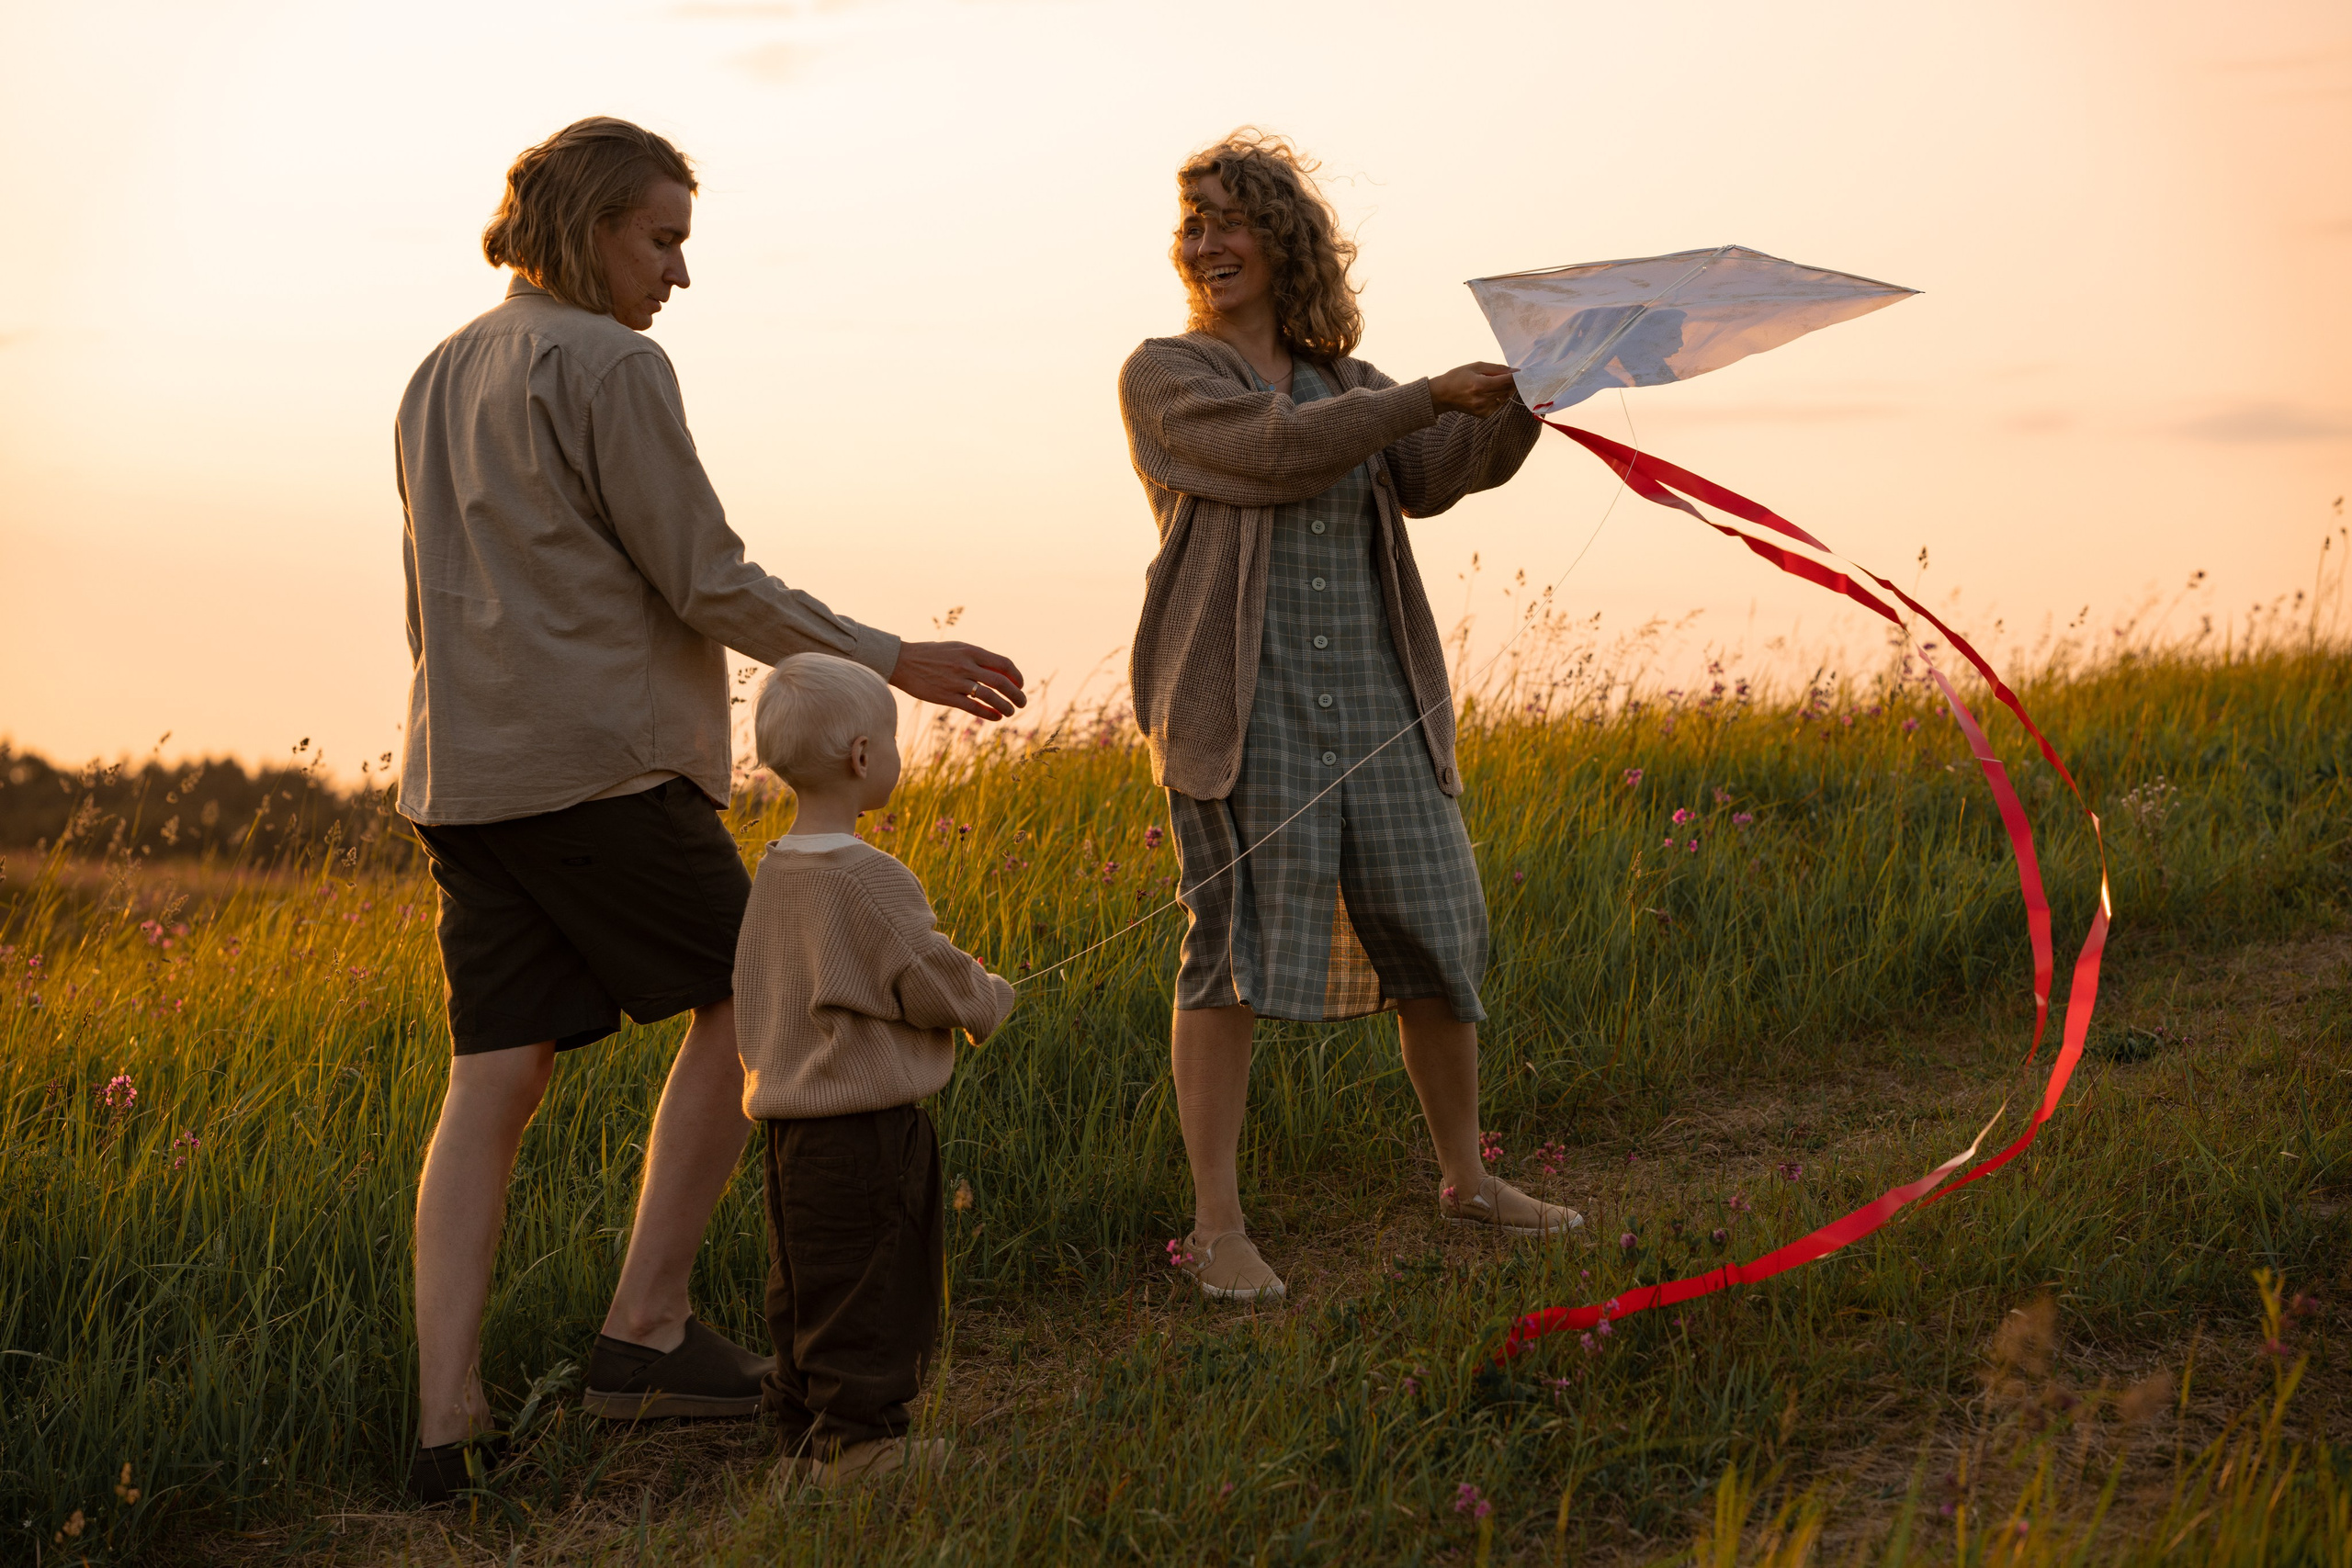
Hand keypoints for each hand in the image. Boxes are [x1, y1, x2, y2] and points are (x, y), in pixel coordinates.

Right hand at [889, 640, 1026, 719]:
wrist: (903, 661)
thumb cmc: (932, 654)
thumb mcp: (956, 648)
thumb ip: (976, 658)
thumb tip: (999, 670)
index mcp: (970, 651)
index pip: (1003, 663)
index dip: (1016, 675)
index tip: (1020, 685)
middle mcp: (966, 665)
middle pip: (1000, 681)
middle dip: (1016, 694)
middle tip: (1023, 702)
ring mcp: (956, 682)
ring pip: (989, 696)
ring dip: (1005, 706)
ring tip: (1011, 712)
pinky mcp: (946, 697)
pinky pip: (973, 707)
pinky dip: (988, 714)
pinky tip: (996, 718)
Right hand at [1429, 362, 1520, 417]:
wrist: (1442, 395)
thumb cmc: (1457, 377)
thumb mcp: (1476, 366)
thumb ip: (1496, 369)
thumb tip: (1514, 371)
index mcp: (1480, 385)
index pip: (1507, 381)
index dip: (1517, 376)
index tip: (1524, 372)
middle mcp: (1483, 399)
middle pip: (1507, 389)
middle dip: (1512, 382)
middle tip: (1511, 375)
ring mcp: (1484, 409)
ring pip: (1505, 397)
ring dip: (1504, 389)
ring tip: (1492, 383)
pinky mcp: (1484, 415)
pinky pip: (1498, 404)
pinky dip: (1498, 397)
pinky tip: (1487, 393)